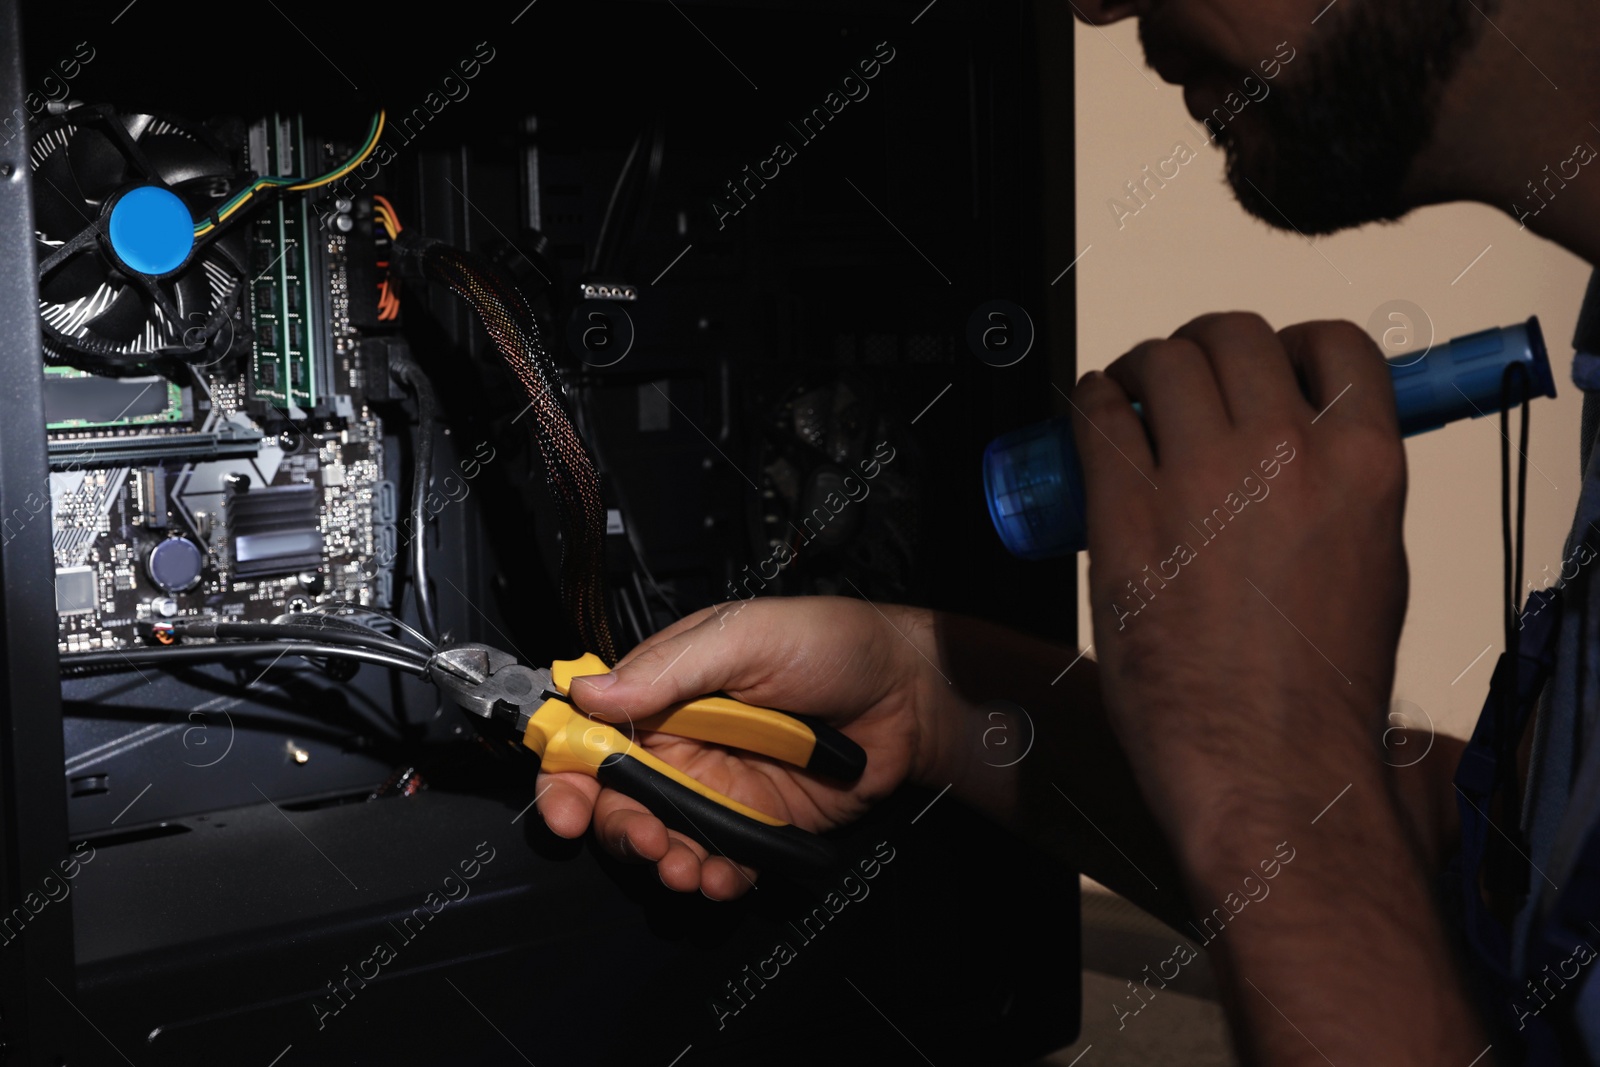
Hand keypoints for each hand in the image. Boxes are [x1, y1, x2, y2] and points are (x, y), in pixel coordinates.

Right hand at [533, 596, 938, 897]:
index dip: (566, 771)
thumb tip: (587, 693)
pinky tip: (719, 878)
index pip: (590, 734)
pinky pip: (717, 862)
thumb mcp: (743, 637)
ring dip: (661, 861)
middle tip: (643, 840)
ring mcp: (716, 788)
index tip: (567, 807)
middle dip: (616, 829)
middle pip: (615, 799)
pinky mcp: (754, 825)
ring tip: (683, 866)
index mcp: (661, 692)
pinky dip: (710, 878)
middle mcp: (679, 744)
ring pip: (662, 838)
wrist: (908, 693)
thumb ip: (666, 669)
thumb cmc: (829, 644)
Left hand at [1071, 312, 1408, 858]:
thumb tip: (1307, 449)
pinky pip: (1095, 414)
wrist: (1270, 761)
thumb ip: (1341, 489)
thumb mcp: (1374, 563)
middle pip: (1232, 335)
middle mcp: (1286, 454)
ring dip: (1140, 367)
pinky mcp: (1126, 514)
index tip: (1262, 367)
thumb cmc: (1320, 686)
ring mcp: (1201, 479)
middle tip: (1180, 381)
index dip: (1288, 346)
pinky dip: (1090, 400)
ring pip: (1160, 359)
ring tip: (1129, 396)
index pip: (1334, 343)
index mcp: (1365, 464)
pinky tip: (1091, 417)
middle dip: (1203, 347)